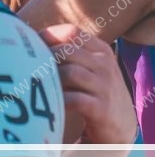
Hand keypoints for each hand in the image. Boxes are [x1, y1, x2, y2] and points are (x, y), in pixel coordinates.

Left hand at [40, 24, 136, 143]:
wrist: (122, 124)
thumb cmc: (99, 92)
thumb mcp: (95, 68)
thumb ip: (75, 54)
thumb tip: (39, 43)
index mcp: (102, 51)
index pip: (72, 32)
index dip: (49, 37)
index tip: (32, 48)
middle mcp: (105, 64)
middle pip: (67, 51)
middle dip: (45, 60)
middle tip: (30, 71)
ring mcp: (104, 86)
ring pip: (70, 73)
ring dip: (50, 80)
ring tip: (39, 88)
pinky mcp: (101, 109)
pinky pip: (74, 99)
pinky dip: (58, 101)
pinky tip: (51, 105)